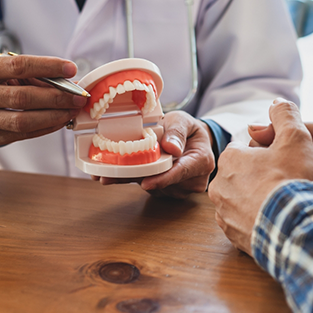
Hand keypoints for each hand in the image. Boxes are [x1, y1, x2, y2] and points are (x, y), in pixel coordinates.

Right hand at [0, 54, 86, 145]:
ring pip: (24, 120)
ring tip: (72, 110)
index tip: (71, 68)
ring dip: (54, 115)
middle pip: (23, 97)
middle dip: (57, 97)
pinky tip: (61, 120)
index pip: (19, 66)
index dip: (48, 67)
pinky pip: (25, 133)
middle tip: (78, 96)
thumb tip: (70, 81)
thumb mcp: (5, 71)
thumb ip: (34, 74)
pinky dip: (47, 127)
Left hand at [94, 111, 214, 198]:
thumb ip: (178, 132)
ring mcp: (182, 188)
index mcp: (202, 161)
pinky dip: (136, 180)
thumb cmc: (187, 129)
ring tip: (112, 171)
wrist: (191, 140)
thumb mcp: (183, 120)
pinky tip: (119, 173)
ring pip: (154, 187)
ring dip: (134, 179)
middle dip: (138, 178)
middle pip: (163, 182)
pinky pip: (151, 188)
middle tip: (110, 175)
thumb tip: (172, 148)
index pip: (181, 172)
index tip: (146, 183)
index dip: (163, 179)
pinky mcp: (170, 191)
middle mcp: (194, 179)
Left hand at [208, 99, 312, 253]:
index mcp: (230, 159)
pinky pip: (245, 223)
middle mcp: (219, 186)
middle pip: (243, 174)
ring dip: (259, 199)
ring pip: (243, 199)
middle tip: (286, 181)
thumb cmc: (292, 180)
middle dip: (261, 176)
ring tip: (282, 203)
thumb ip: (285, 114)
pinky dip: (258, 220)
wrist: (294, 227)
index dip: (268, 152)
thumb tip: (276, 102)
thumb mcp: (296, 137)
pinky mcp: (233, 236)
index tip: (284, 160)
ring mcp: (224, 213)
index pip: (246, 148)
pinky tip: (276, 220)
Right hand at [249, 121, 312, 231]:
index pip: (259, 151)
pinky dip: (269, 215)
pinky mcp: (295, 221)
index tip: (253, 155)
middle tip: (259, 178)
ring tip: (264, 196)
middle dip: (253, 176)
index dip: (254, 152)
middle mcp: (287, 177)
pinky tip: (267, 213)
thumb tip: (251, 127)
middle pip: (256, 175)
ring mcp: (289, 201)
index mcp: (293, 155)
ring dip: (260, 196)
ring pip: (261, 198)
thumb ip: (294, 128)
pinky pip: (274, 218)